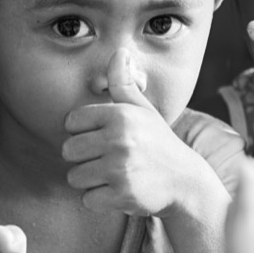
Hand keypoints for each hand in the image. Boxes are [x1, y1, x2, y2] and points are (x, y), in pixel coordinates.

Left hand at [63, 48, 213, 217]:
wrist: (185, 181)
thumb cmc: (157, 143)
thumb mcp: (143, 110)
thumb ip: (124, 84)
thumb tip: (119, 52)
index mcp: (120, 115)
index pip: (72, 122)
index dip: (82, 132)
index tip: (101, 138)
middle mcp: (119, 139)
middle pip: (68, 151)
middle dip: (82, 159)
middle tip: (104, 160)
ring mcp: (120, 169)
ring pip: (74, 177)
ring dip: (89, 181)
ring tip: (112, 176)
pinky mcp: (121, 195)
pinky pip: (87, 200)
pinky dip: (99, 200)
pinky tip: (118, 192)